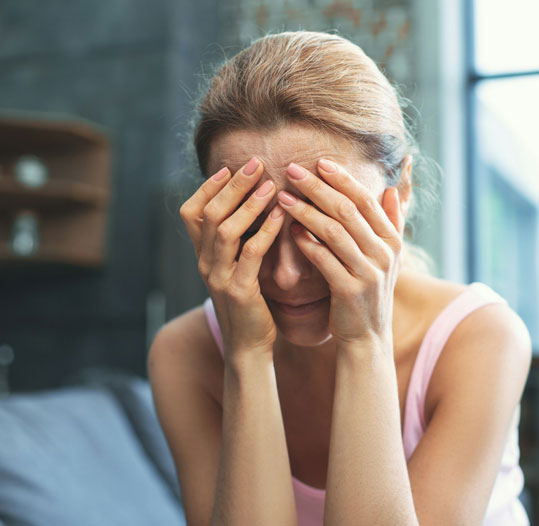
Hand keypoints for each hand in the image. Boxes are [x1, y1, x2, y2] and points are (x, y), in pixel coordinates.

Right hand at [179, 157, 285, 359]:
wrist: (248, 346)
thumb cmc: (248, 303)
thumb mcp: (234, 268)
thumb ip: (236, 241)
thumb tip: (250, 204)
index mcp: (202, 255)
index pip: (190, 212)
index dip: (207, 187)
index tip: (230, 167)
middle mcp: (204, 263)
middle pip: (209, 214)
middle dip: (233, 185)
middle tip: (255, 163)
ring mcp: (218, 277)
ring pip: (225, 230)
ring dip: (248, 203)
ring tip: (270, 184)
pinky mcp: (239, 291)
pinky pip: (250, 254)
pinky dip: (265, 231)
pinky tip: (280, 215)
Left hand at [276, 159, 404, 348]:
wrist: (367, 336)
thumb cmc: (369, 290)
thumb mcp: (388, 257)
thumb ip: (391, 222)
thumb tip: (393, 188)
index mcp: (392, 241)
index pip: (365, 200)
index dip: (342, 179)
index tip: (318, 162)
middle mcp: (384, 254)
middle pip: (347, 210)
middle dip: (318, 188)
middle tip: (292, 170)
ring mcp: (368, 273)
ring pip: (333, 232)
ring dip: (305, 211)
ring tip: (283, 197)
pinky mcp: (350, 291)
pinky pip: (324, 260)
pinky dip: (306, 243)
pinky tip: (289, 230)